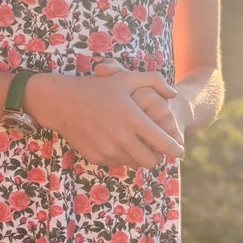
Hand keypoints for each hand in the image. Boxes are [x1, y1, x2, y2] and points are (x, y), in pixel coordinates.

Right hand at [32, 63, 182, 168]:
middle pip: (151, 161)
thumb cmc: (97, 87)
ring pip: (135, 164)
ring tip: (138, 144)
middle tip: (157, 149)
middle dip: (158, 156)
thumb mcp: (126, 78)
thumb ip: (155, 81)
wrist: (62, 103)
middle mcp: (122, 138)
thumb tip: (174, 94)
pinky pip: (117, 163)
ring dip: (139, 157)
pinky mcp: (97, 158)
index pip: (163, 143)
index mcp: (133, 120)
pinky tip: (118, 143)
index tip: (180, 150)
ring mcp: (108, 150)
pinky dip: (122, 156)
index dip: (175, 149)